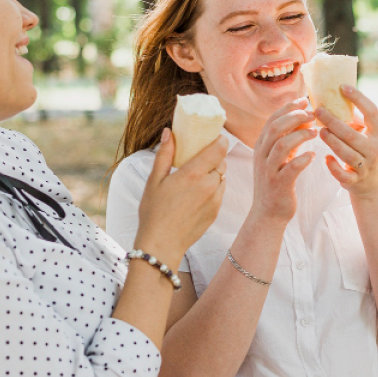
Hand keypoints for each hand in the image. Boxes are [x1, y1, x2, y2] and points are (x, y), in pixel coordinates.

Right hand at [135, 129, 226, 266]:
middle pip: (222, 162)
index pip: (219, 149)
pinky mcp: (216, 212)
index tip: (215, 137)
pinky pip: (220, 192)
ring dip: (215, 172)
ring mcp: (215, 200)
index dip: (220, 140)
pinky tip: (198, 192)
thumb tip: (169, 132)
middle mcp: (208, 186)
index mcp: (193, 174)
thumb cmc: (154, 212)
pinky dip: (214, 187)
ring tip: (198, 175)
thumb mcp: (154, 180)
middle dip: (214, 156)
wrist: (162, 244)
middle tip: (201, 156)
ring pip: (223, 177)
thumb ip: (164, 154)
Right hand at [247, 97, 316, 226]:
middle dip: (294, 117)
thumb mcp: (279, 157)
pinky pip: (291, 168)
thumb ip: (288, 138)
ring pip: (281, 145)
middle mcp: (262, 155)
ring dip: (300, 136)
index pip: (272, 119)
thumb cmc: (278, 181)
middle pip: (275, 128)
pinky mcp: (278, 184)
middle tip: (312, 114)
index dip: (288, 108)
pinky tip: (313, 156)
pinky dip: (303, 159)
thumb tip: (305, 118)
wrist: (268, 212)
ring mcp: (269, 170)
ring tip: (316, 133)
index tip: (304, 101)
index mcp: (262, 146)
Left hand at [313, 85, 377, 195]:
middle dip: (333, 122)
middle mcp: (375, 150)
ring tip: (320, 131)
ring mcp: (366, 167)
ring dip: (331, 141)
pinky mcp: (356, 181)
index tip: (343, 87)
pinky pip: (343, 174)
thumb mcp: (371, 137)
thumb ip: (359, 121)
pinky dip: (333, 167)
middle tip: (318, 110)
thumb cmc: (369, 153)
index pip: (372, 112)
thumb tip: (337, 97)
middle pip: (352, 134)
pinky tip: (325, 158)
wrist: (377, 186)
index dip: (358, 98)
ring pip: (347, 154)